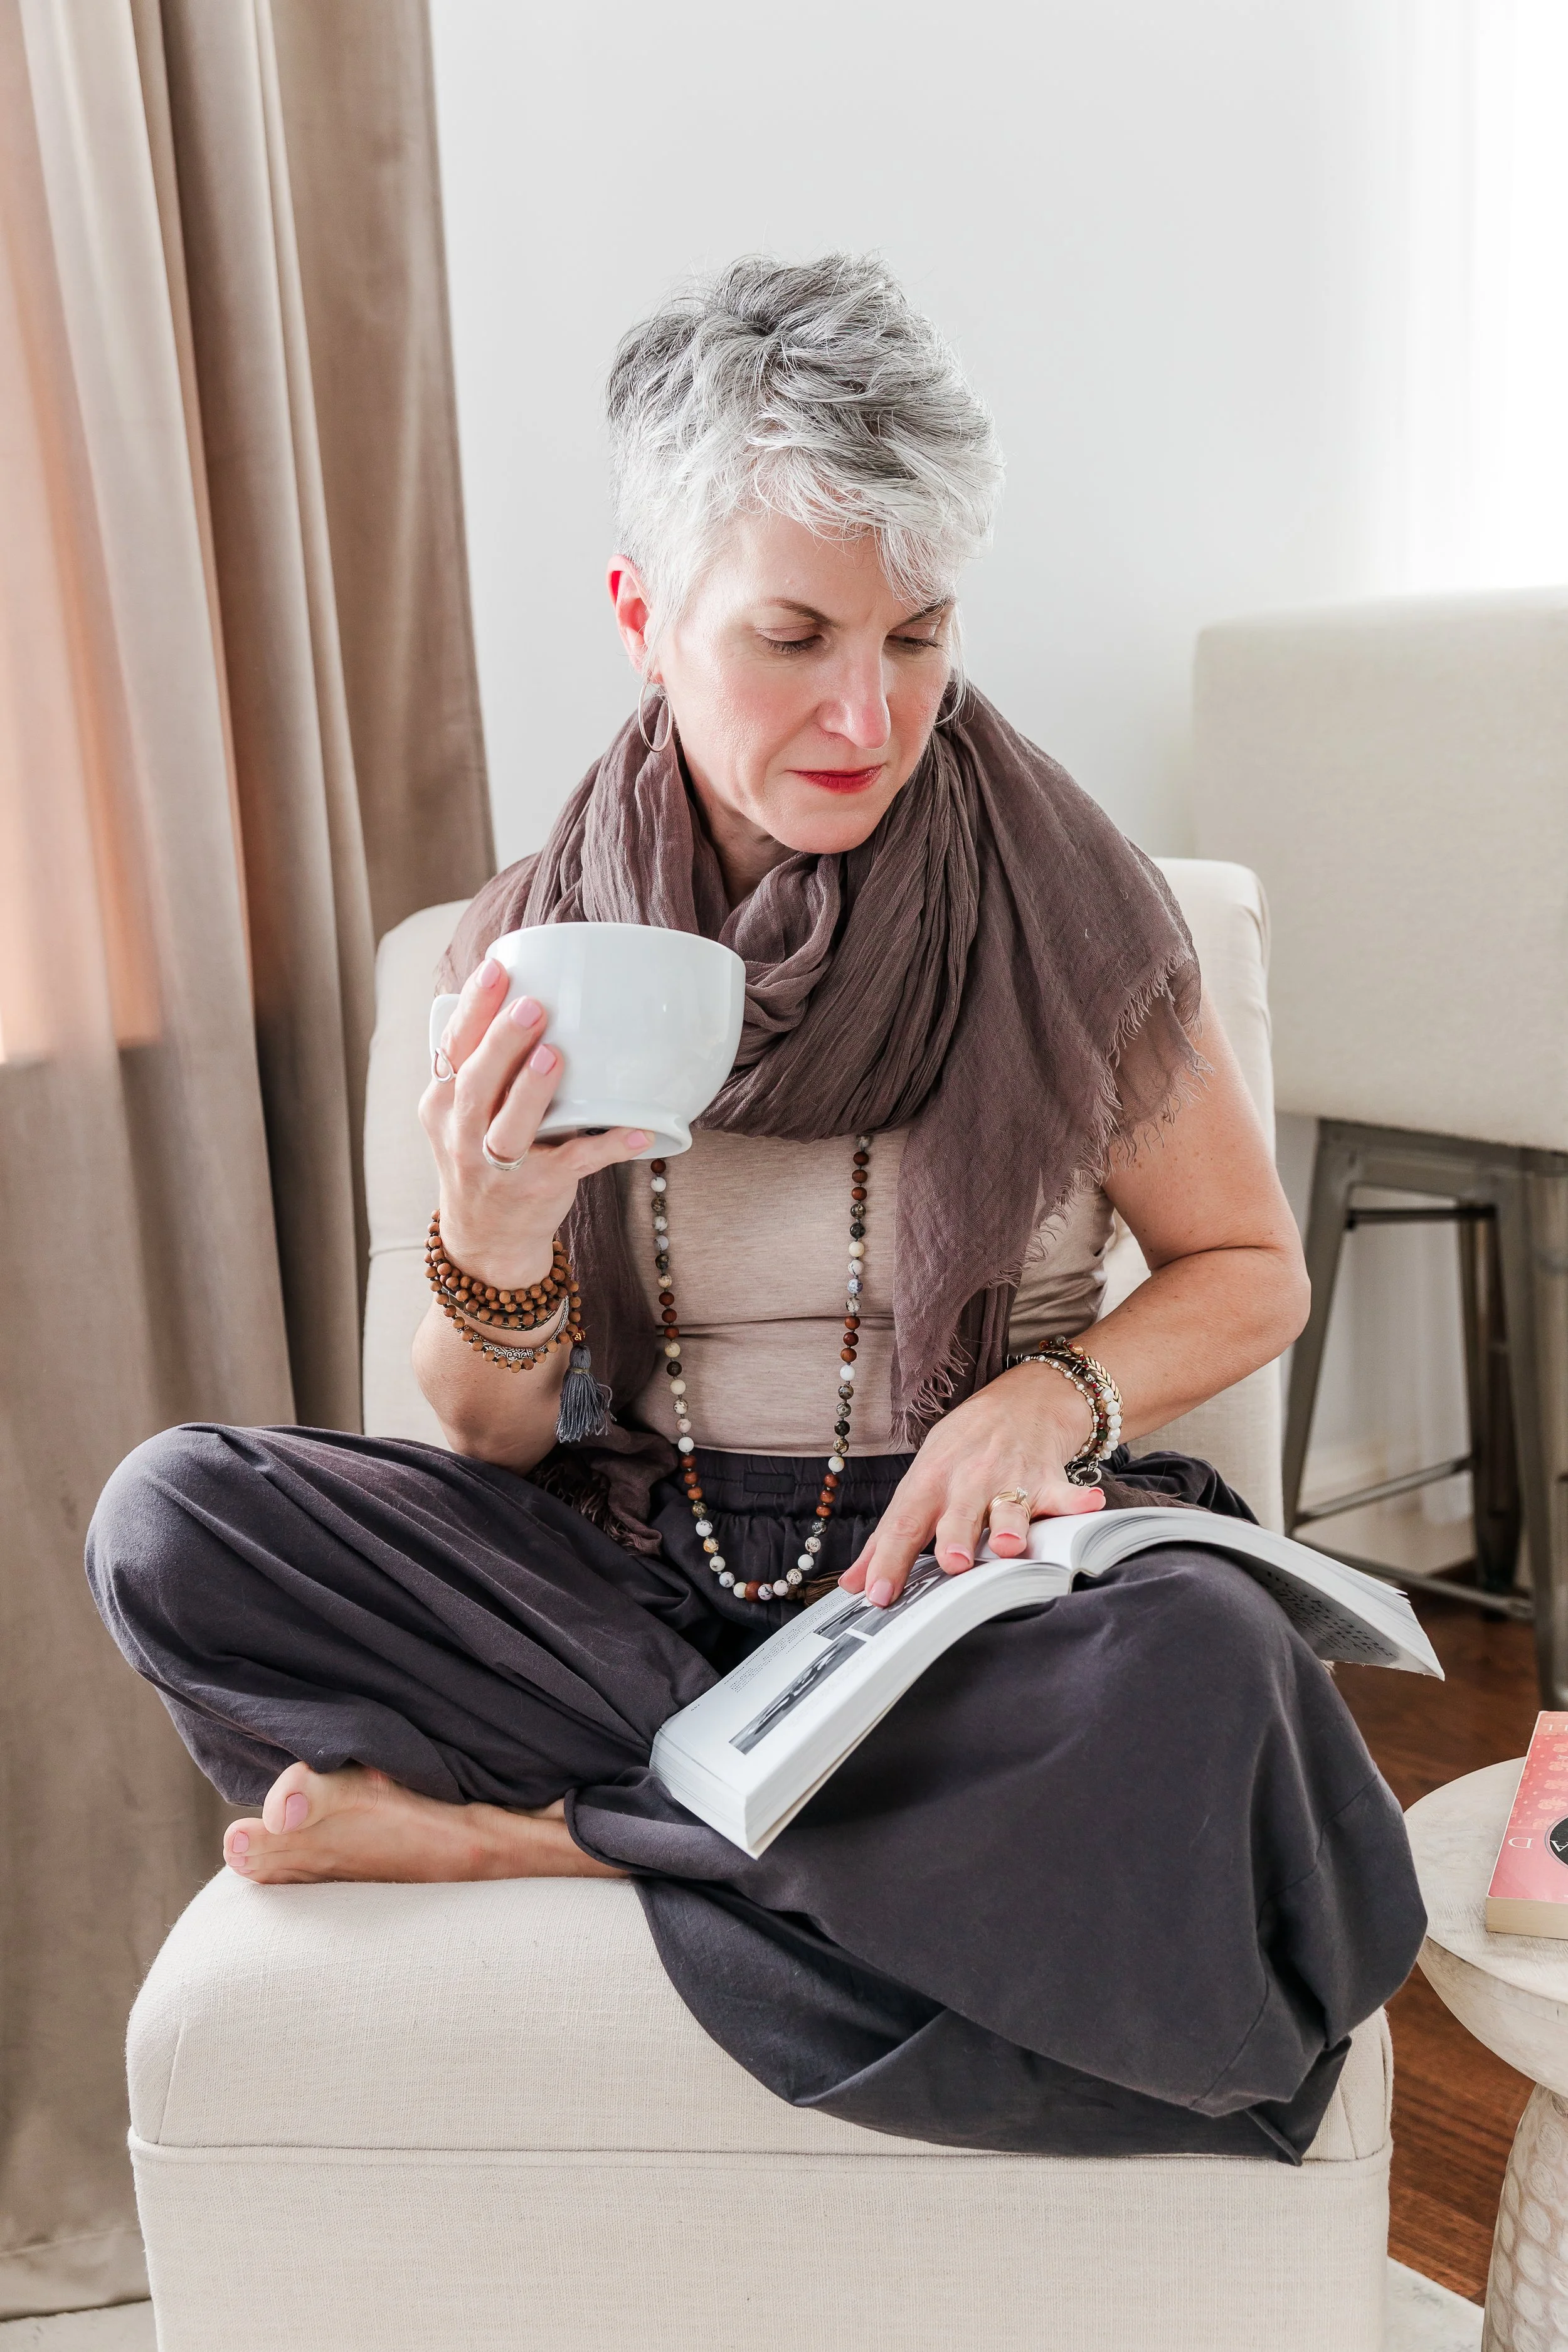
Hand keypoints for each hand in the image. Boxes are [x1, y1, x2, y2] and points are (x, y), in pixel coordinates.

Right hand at [419, 957, 649, 1289]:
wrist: (486, 1238)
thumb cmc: (481, 1156)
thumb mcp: (460, 1113)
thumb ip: (480, 1065)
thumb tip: (521, 991)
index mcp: (441, 1103)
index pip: (452, 1048)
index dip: (474, 1008)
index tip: (497, 969)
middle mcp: (461, 1135)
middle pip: (475, 1084)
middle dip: (501, 1043)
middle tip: (533, 1006)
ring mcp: (497, 1167)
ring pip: (508, 1129)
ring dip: (530, 1092)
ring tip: (553, 1056)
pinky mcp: (538, 1190)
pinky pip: (575, 1165)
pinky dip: (606, 1148)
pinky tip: (636, 1132)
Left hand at [837, 1361, 1106, 1607]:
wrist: (1016, 1404)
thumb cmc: (960, 1454)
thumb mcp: (919, 1486)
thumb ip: (888, 1539)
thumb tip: (854, 1584)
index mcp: (929, 1486)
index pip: (903, 1525)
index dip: (889, 1560)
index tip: (878, 1594)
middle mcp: (967, 1483)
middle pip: (958, 1516)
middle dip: (956, 1538)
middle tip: (954, 1563)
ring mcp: (1009, 1480)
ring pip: (1009, 1506)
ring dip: (1010, 1524)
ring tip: (1010, 1544)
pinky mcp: (1047, 1480)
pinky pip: (1065, 1493)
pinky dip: (1078, 1501)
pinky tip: (1090, 1505)